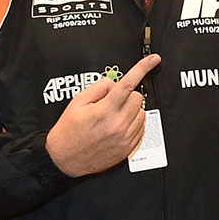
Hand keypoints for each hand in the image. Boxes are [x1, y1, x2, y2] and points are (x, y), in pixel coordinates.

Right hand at [45, 54, 160, 176]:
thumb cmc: (69, 132)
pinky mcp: (129, 147)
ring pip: (142, 111)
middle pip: (138, 97)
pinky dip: (133, 123)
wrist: (64, 160)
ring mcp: (125, 137)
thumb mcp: (77, 103)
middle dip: (127, 95)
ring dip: (130, 110)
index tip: (154, 59)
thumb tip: (115, 82)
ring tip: (112, 117)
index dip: (142, 68)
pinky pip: (142, 127)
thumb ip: (98, 88)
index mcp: (104, 111)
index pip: (127, 84)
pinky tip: (117, 127)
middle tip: (111, 103)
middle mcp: (117, 124)